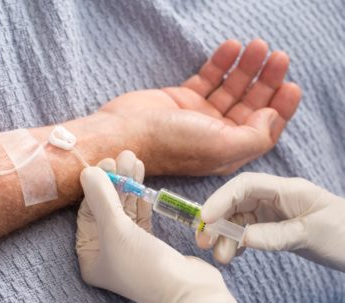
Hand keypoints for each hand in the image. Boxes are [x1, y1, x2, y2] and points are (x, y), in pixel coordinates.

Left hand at [76, 151, 234, 302]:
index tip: (106, 163)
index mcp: (90, 255)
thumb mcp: (117, 230)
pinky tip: (141, 177)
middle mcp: (106, 251)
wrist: (189, 291)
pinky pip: (138, 214)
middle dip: (115, 181)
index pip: (88, 212)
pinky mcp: (148, 243)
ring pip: (124, 208)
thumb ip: (101, 198)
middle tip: (123, 156)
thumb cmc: (145, 266)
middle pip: (106, 208)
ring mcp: (127, 247)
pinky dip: (140, 196)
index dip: (97, 187)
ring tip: (134, 159)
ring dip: (128, 184)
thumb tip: (87, 171)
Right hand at [100, 39, 300, 175]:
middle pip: (250, 105)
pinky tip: (231, 48)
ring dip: (246, 68)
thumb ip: (254, 136)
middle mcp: (216, 134)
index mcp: (228, 151)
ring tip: (257, 46)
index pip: (263, 130)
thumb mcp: (219, 146)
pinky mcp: (184, 98)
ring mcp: (199, 115)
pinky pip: (209, 78)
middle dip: (267, 82)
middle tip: (278, 57)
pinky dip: (221, 64)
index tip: (291, 85)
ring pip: (231, 89)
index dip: (280, 109)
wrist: (124, 132)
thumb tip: (272, 116)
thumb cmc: (170, 144)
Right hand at [197, 172, 344, 271]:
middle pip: (235, 202)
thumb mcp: (310, 234)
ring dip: (225, 236)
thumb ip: (274, 235)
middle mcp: (274, 197)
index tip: (205, 218)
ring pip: (238, 219)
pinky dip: (236, 242)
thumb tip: (240, 238)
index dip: (221, 198)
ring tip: (220, 257)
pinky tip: (231, 254)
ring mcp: (272, 212)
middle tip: (204, 241)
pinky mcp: (272, 226)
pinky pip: (246, 231)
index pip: (244, 185)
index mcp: (285, 189)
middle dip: (217, 220)